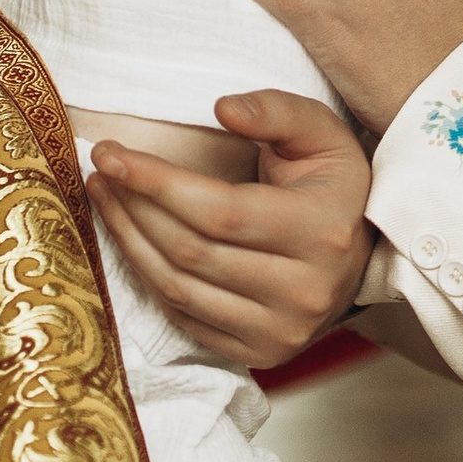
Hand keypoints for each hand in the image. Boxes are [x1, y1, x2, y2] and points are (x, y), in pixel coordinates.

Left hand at [88, 90, 373, 370]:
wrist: (361, 257)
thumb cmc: (330, 186)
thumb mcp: (320, 134)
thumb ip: (275, 111)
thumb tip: (222, 108)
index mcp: (321, 231)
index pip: (220, 211)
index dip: (157, 183)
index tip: (111, 153)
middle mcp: (305, 290)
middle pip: (191, 250)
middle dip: (134, 206)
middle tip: (101, 169)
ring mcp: (283, 330)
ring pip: (179, 288)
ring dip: (129, 241)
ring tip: (105, 199)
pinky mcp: (262, 353)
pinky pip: (184, 318)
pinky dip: (149, 278)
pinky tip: (132, 241)